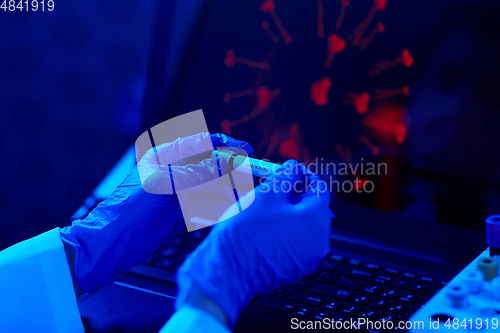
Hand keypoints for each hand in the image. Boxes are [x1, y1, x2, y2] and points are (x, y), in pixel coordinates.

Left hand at [60, 132, 253, 294]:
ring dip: (228, 189)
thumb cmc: (127, 208)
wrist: (112, 242)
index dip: (224, 145)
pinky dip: (218, 207)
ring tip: (245, 191)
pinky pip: (205, 207)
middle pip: (209, 166)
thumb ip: (195, 173)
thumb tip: (223, 162)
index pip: (200, 144)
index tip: (245, 149)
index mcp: (164, 157)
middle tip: (250, 173)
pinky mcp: (181, 214)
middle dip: (230, 170)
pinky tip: (230, 207)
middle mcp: (174, 173)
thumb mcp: (163, 184)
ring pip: (211, 187)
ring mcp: (179, 194)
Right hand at [175, 160, 333, 326]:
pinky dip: (280, 230)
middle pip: (311, 208)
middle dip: (293, 193)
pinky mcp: (292, 269)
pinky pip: (291, 242)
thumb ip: (285, 177)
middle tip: (272, 185)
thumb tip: (293, 169)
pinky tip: (261, 225)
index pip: (319, 188)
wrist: (227, 272)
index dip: (302, 175)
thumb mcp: (267, 194)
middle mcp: (318, 242)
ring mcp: (306, 258)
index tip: (288, 171)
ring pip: (300, 226)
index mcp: (317, 220)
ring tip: (262, 205)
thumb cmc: (246, 234)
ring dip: (285, 212)